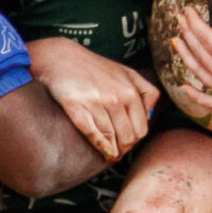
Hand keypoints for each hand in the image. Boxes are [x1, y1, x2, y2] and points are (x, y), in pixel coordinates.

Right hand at [28, 38, 156, 163]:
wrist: (61, 57)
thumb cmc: (94, 67)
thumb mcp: (126, 73)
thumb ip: (145, 91)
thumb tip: (150, 116)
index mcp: (130, 91)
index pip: (140, 129)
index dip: (134, 141)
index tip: (127, 144)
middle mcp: (116, 97)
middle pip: (128, 137)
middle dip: (124, 149)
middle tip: (117, 152)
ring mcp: (96, 102)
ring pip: (111, 138)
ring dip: (112, 151)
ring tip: (110, 155)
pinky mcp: (76, 106)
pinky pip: (92, 133)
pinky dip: (99, 146)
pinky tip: (102, 151)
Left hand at [174, 6, 211, 123]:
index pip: (206, 38)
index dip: (195, 23)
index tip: (187, 11)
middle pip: (199, 54)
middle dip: (188, 35)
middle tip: (179, 20)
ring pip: (199, 74)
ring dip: (186, 57)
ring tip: (177, 42)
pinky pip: (208, 103)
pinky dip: (194, 96)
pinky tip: (183, 86)